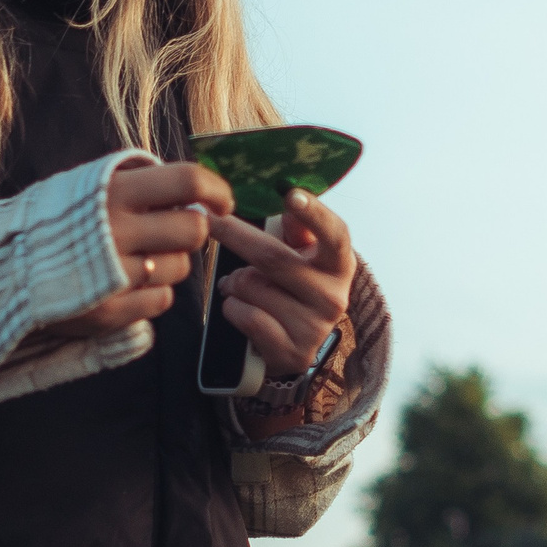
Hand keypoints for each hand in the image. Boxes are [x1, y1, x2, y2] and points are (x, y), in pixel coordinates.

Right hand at [47, 163, 232, 339]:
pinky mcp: (109, 313)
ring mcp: (113, 277)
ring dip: (167, 263)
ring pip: (180, 268)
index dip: (215, 189)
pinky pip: (162, 299)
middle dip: (191, 231)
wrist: (0, 270)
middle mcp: (115, 232)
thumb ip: (140, 181)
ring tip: (134, 257)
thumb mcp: (88, 185)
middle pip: (194, 231)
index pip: (186, 181)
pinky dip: (152, 292)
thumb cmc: (55, 222)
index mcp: (113, 192)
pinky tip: (125, 283)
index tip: (222, 201)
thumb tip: (199, 186)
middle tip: (170, 231)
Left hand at [207, 189, 355, 376]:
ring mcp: (314, 327)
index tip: (291, 194)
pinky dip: (232, 306)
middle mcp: (334, 296)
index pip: (334, 234)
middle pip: (272, 257)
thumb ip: (296, 227)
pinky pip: (243, 314)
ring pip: (250, 286)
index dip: (314, 214)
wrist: (294, 344)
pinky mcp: (292, 352)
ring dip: (233, 281)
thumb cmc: (292, 286)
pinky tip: (241, 308)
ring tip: (241, 286)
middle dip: (234, 234)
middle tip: (207, 218)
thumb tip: (289, 193)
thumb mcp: (300, 254)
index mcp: (340, 263)